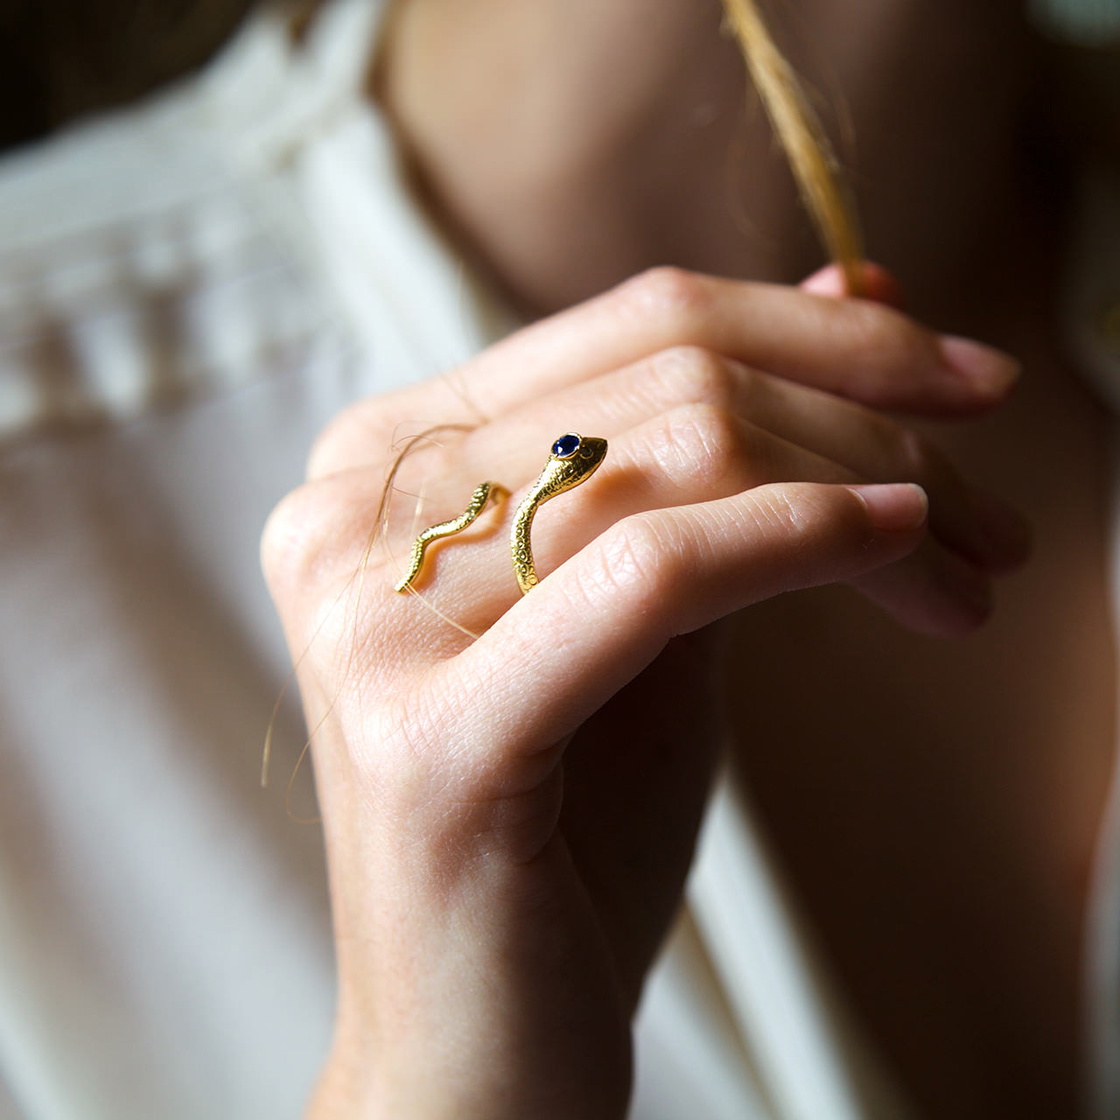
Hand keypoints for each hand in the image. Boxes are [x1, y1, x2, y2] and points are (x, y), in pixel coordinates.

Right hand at [262, 266, 1026, 1118]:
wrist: (478, 1039)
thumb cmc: (568, 828)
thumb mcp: (656, 608)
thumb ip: (726, 452)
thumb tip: (861, 292)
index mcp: (384, 463)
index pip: (630, 325)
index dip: (816, 327)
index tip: (961, 375)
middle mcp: (349, 513)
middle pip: (666, 381)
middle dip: (871, 413)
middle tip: (998, 498)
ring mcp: (371, 614)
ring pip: (677, 458)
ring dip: (871, 490)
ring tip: (973, 564)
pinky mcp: (427, 728)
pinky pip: (655, 573)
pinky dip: (807, 538)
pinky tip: (906, 550)